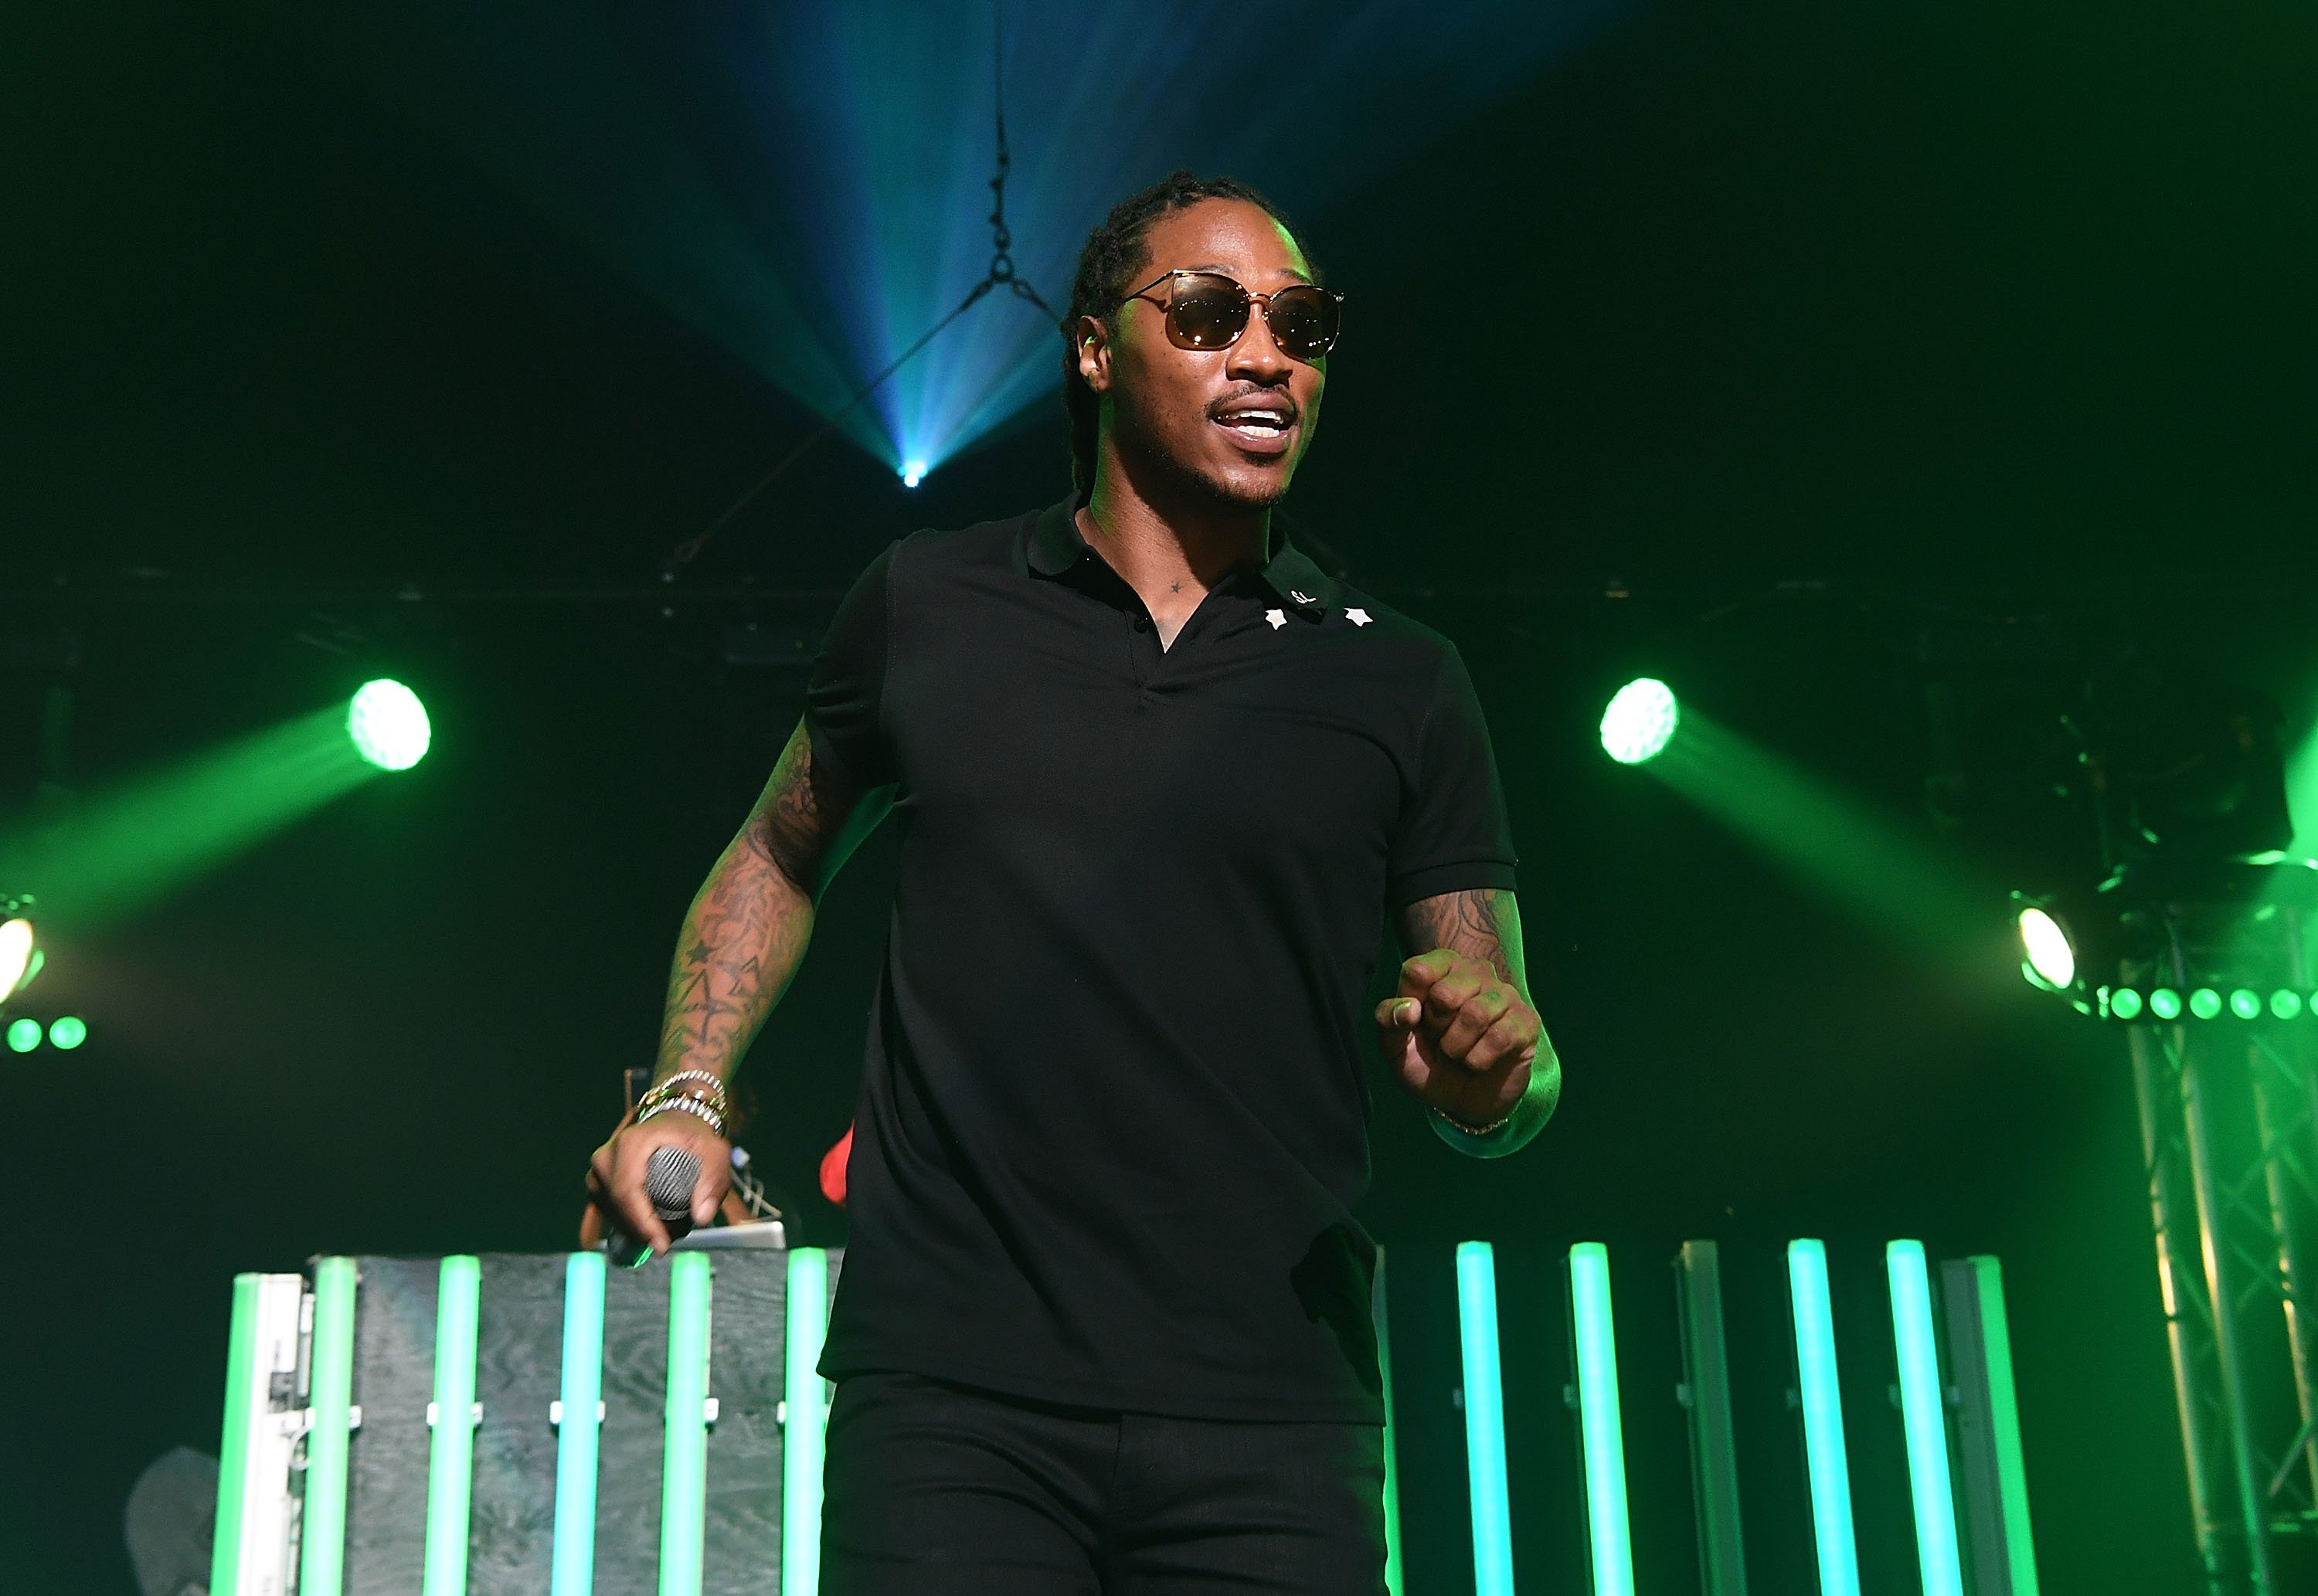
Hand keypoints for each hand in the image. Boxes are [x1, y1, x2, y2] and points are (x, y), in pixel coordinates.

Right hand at [586, 1106, 731, 1259]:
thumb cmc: (694, 1136)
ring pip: (610, 1212)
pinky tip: (648, 1227)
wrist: (674, 1121)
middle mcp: (608, 1155)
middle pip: (617, 1206)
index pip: (627, 1192)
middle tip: (673, 1237)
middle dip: (643, 1230)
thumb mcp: (715, 1152)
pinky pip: (606, 1211)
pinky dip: (627, 1223)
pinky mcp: (598, 1181)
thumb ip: (713, 1182)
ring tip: (667, 1226)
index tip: (661, 1245)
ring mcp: (599, 1169)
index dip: (642, 1224)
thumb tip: (701, 1217)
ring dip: (636, 1228)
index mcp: (631, 1143)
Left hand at [1375, 948, 1539, 1129]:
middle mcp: (1476, 972)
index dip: (1410, 1006)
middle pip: (1445, 993)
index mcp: (1441, 967)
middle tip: (1441, 1041)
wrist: (1461, 1100)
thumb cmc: (1427, 1062)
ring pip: (1475, 1014)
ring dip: (1456, 1047)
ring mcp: (1504, 995)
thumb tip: (1410, 1008)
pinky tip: (1477, 1063)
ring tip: (1457, 1054)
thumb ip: (1388, 1020)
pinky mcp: (1526, 1022)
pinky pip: (1500, 1036)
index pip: (1418, 971)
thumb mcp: (1394, 1047)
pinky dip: (1478, 1060)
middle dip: (1435, 1029)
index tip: (1416, 1023)